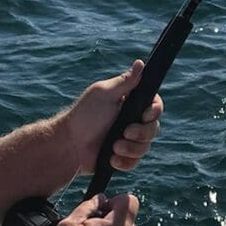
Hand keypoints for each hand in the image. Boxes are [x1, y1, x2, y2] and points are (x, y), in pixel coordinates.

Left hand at [61, 60, 163, 180]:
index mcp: (131, 103)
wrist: (70, 145)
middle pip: (154, 129)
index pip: (155, 106)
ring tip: (114, 147)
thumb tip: (140, 63)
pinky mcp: (123, 157)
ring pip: (145, 147)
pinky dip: (124, 162)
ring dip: (130, 148)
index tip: (145, 115)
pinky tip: (112, 158)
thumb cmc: (85, 115)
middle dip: (141, 133)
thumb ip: (125, 81)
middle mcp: (132, 121)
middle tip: (125, 132)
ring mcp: (128, 140)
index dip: (154, 111)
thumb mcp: (105, 94)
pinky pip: (135, 163)